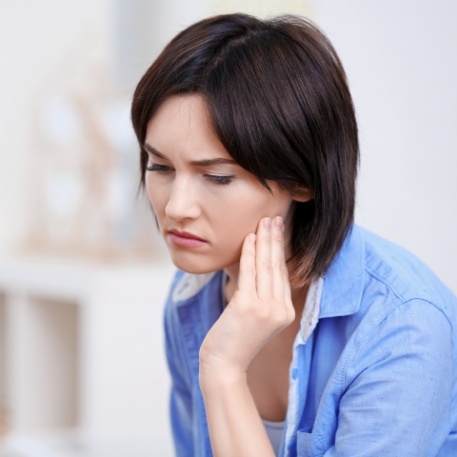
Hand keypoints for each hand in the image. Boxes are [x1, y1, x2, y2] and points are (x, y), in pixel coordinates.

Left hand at [199, 216, 294, 375]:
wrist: (225, 365)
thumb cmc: (235, 340)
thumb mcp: (256, 318)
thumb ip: (263, 296)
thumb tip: (258, 268)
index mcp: (284, 311)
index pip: (282, 274)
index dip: (279, 251)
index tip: (277, 232)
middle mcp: (280, 309)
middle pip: (277, 267)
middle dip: (275, 239)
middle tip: (274, 218)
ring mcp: (266, 308)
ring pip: (265, 266)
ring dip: (264, 241)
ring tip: (264, 222)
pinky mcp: (248, 307)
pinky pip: (249, 273)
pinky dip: (249, 253)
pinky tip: (250, 238)